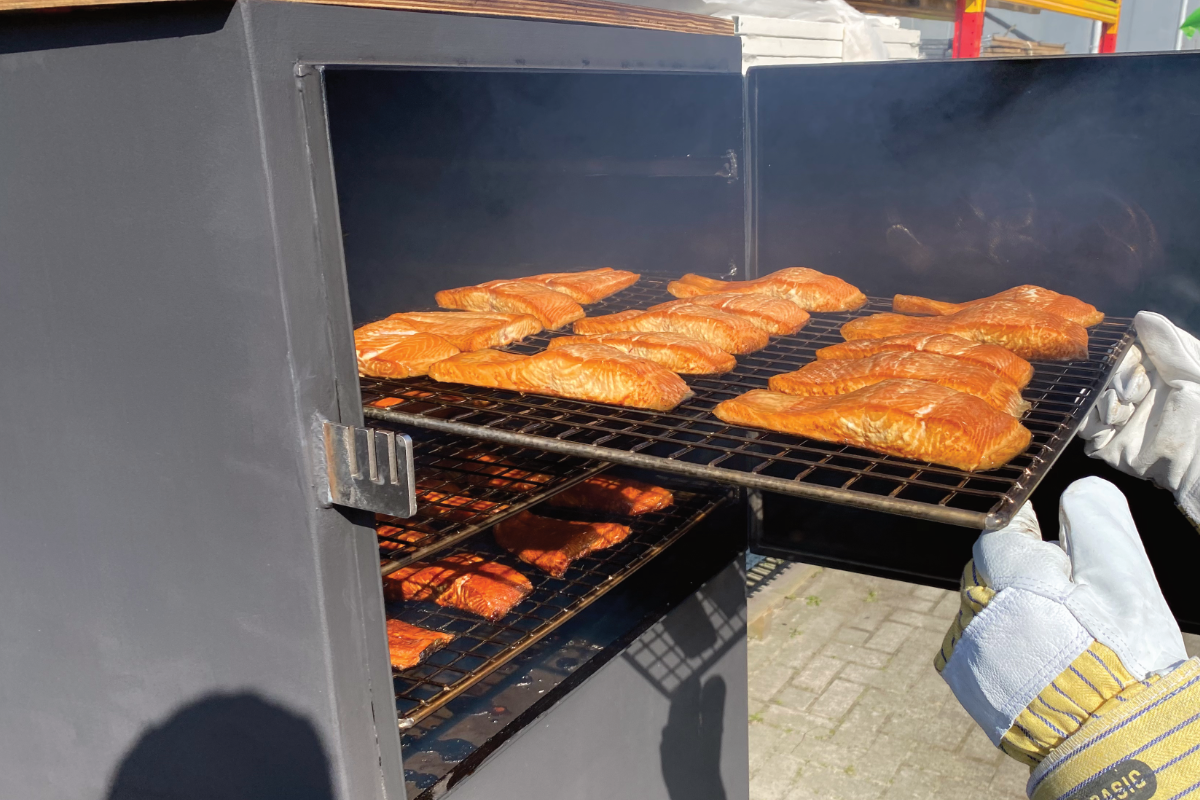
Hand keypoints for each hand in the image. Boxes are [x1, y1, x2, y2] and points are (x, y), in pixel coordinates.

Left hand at [935, 477, 1186, 767]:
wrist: (1108, 735)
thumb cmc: (1119, 649)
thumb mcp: (1120, 570)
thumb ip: (1094, 516)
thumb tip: (1075, 491)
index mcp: (1006, 564)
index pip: (1002, 523)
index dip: (1032, 528)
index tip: (1056, 543)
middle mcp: (973, 598)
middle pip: (992, 566)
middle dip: (1024, 573)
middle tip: (1071, 602)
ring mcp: (964, 639)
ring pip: (986, 604)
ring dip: (1013, 610)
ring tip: (1061, 640)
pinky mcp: (963, 676)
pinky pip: (978, 642)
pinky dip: (1004, 645)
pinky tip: (1041, 662)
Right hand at [1077, 311, 1199, 523]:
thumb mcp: (1194, 372)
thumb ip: (1167, 344)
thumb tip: (1140, 316)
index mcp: (1154, 374)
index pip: (1121, 356)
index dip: (1121, 360)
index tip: (1131, 366)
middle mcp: (1133, 394)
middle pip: (1100, 377)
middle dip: (1110, 383)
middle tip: (1130, 395)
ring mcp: (1119, 420)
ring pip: (1089, 401)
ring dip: (1101, 403)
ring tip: (1121, 413)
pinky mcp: (1108, 445)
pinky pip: (1085, 430)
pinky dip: (1092, 424)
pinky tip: (1112, 424)